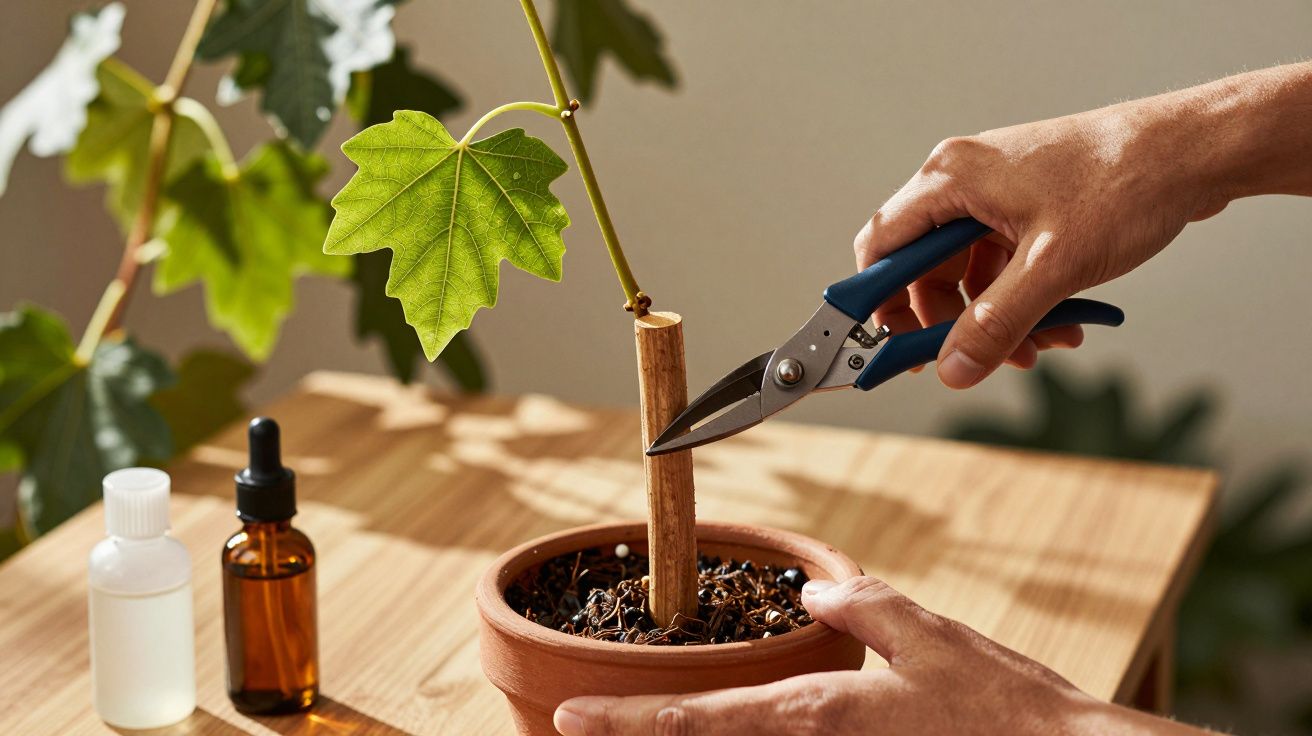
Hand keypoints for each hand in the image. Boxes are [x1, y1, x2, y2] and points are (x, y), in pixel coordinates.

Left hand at [553, 576, 1202, 734]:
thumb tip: (812, 591)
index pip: (695, 719)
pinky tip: (740, 725)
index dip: (625, 721)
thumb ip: (862, 608)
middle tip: (584, 726)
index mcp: (813, 713)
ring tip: (645, 723)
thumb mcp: (926, 635)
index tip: (569, 720)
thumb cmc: (1002, 706)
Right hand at [852, 63, 1311, 388]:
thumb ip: (996, 324)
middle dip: (951, 321)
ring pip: (968, 272)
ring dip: (994, 317)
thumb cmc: (1125, 182)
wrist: (1193, 153)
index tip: (891, 346)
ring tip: (1035, 346)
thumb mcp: (1053, 267)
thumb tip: (954, 369)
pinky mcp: (1027, 206)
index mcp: (951, 179)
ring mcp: (997, 193)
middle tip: (970, 359)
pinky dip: (1021, 299)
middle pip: (925, 268)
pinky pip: (1003, 264)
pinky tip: (1059, 323)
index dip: (879, 302)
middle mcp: (964, 181)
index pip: (882, 247)